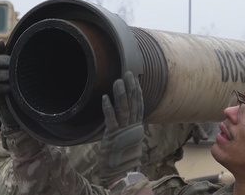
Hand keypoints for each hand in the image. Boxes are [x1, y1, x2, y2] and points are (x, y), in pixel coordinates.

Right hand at [0, 40, 18, 133]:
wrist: (23, 111)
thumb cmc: (24, 90)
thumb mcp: (22, 74)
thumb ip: (16, 60)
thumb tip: (6, 42)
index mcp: (1, 68)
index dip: (1, 55)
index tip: (11, 58)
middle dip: (1, 62)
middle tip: (12, 65)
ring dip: (2, 75)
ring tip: (12, 77)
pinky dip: (2, 87)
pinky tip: (11, 88)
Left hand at [99, 71, 143, 187]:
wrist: (120, 171)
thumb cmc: (123, 154)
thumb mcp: (129, 137)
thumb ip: (130, 125)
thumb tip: (130, 113)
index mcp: (137, 126)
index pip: (140, 105)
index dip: (138, 91)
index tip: (135, 79)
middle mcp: (133, 127)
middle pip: (134, 104)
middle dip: (131, 88)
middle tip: (128, 73)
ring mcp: (124, 131)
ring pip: (124, 109)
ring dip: (121, 94)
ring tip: (117, 81)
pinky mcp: (113, 135)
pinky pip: (111, 119)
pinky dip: (108, 108)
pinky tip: (105, 98)